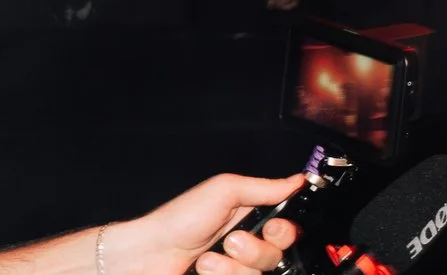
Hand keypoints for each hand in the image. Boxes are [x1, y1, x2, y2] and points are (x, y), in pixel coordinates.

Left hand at [94, 171, 306, 274]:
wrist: (147, 256)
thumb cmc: (179, 220)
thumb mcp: (225, 191)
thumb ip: (265, 187)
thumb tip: (299, 180)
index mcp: (252, 218)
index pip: (289, 228)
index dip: (284, 231)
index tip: (270, 227)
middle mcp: (247, 245)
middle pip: (278, 255)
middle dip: (254, 250)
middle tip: (231, 241)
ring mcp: (235, 269)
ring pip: (259, 274)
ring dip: (231, 268)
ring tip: (207, 260)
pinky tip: (204, 270)